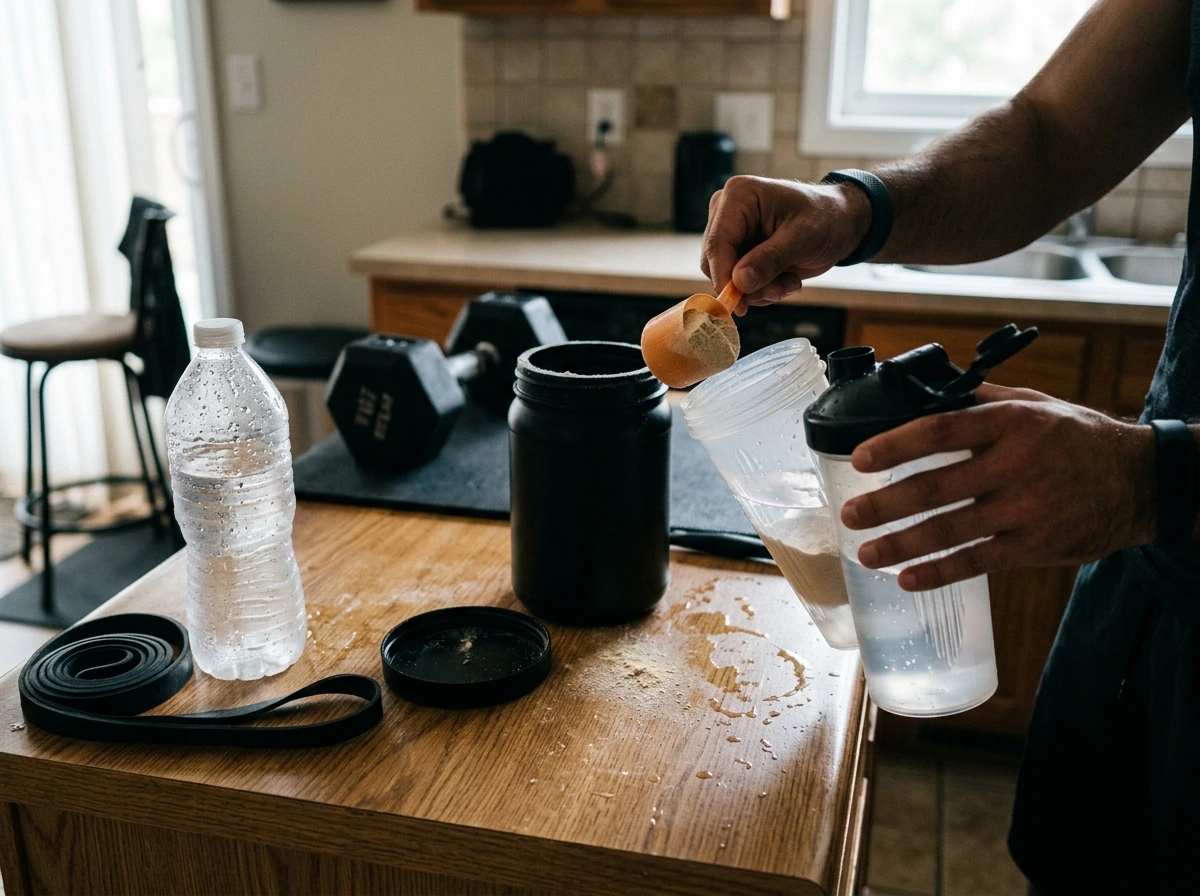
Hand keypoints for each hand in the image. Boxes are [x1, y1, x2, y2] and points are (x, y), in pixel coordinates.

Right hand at [701, 175, 871, 314]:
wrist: (840, 223)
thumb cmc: (826, 218)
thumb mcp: (803, 238)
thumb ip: (770, 259)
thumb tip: (739, 282)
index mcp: (739, 196)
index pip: (717, 243)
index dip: (724, 277)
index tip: (738, 305)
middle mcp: (726, 212)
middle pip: (714, 263)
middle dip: (747, 285)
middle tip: (781, 290)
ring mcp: (730, 233)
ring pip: (726, 278)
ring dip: (759, 290)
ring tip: (789, 282)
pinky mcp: (737, 251)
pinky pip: (737, 283)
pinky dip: (761, 289)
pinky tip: (785, 279)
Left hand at [840, 384, 1156, 590]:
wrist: (1141, 481)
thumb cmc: (1076, 438)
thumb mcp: (1033, 405)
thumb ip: (980, 402)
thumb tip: (922, 392)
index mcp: (1010, 422)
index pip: (941, 429)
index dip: (896, 444)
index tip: (860, 457)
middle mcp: (1016, 464)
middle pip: (936, 487)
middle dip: (886, 504)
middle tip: (849, 514)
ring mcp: (1026, 508)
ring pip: (951, 530)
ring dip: (902, 544)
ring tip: (866, 553)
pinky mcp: (1036, 546)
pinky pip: (978, 561)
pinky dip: (939, 572)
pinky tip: (907, 579)